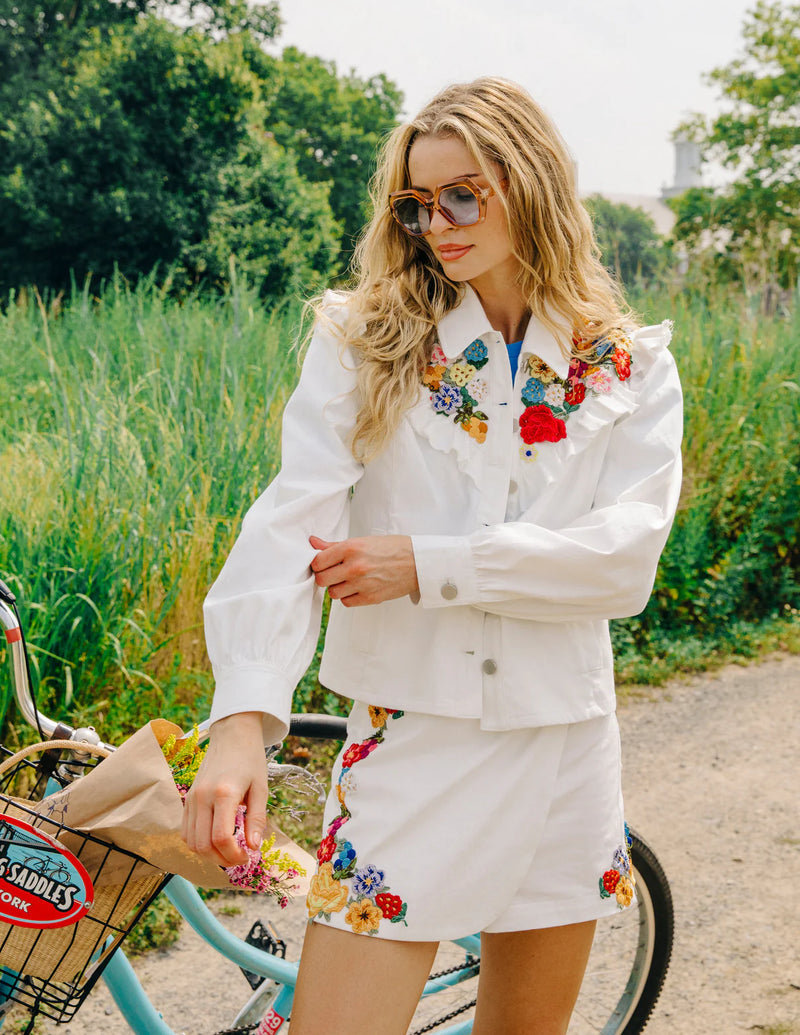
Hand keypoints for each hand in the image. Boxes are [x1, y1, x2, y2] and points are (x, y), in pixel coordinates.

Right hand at [181, 712, 267, 867]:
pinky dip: (197, 842)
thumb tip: (253, 847)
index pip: (221, 838)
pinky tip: (214, 840)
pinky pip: (185, 831)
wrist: (233, 735)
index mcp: (224, 793)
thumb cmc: (251, 760)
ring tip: (227, 850)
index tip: (247, 857)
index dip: (234, 855)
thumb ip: (257, 819)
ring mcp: (191, 798)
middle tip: (238, 858)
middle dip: (221, 859)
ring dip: (208, 854)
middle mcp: (202, 797)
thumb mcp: (261, 788)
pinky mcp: (187, 798)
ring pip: (190, 841)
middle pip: (202, 845)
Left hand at [309, 534, 418, 605]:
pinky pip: (346, 602)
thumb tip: (313, 542)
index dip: (318, 563)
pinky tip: (358, 587)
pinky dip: (349, 597)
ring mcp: (362, 584)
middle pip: (322, 580)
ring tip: (350, 579)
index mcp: (351, 548)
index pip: (318, 562)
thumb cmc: (391, 549)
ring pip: (333, 593)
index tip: (323, 563)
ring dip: (338, 587)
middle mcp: (354, 567)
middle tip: (335, 572)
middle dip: (326, 576)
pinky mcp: (370, 598)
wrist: (417, 562)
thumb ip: (334, 545)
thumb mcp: (362, 541)